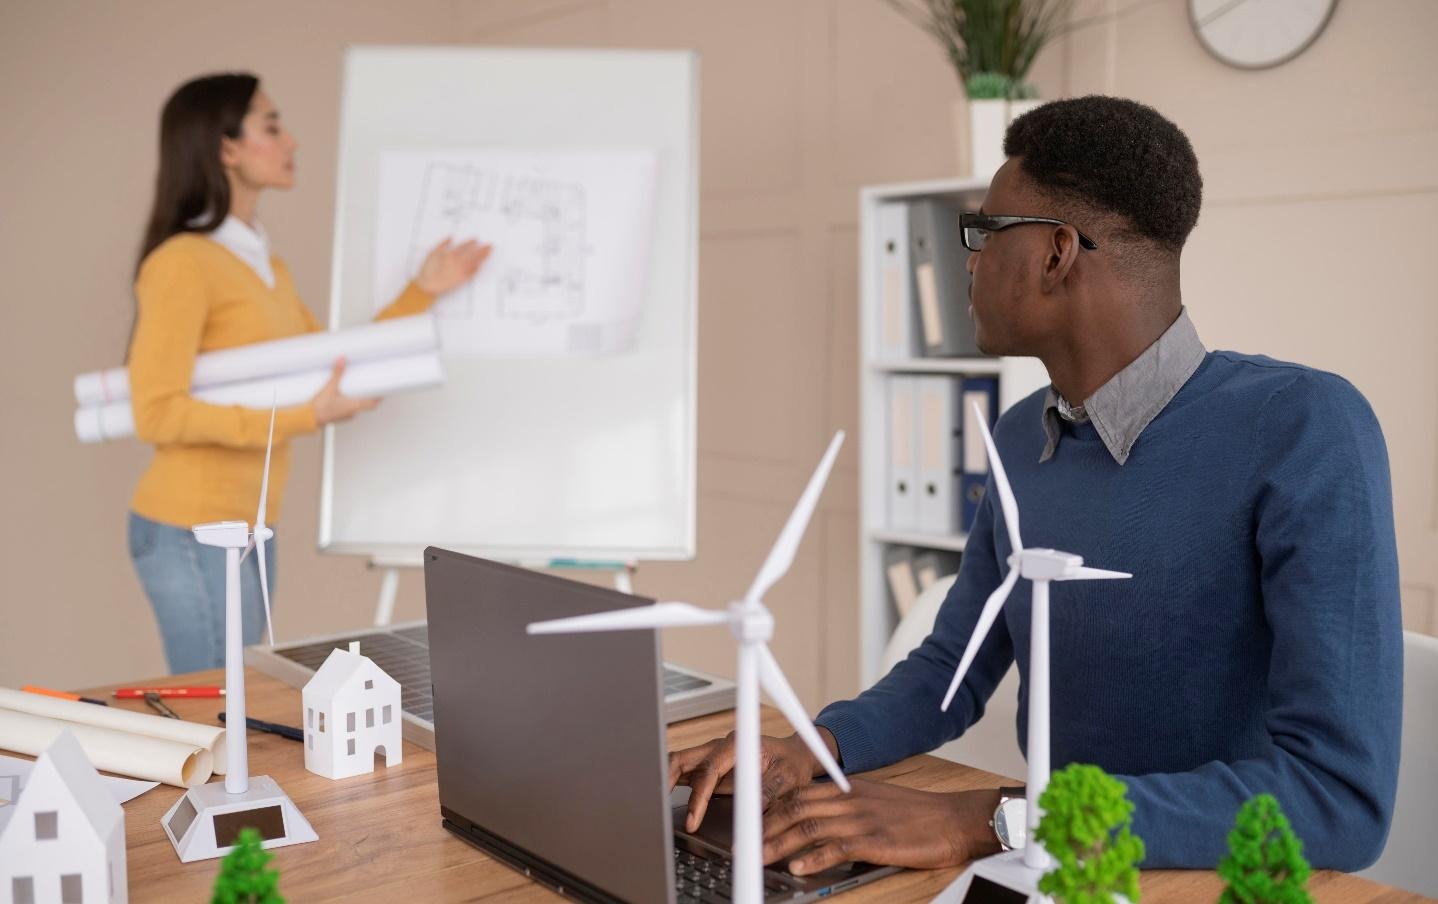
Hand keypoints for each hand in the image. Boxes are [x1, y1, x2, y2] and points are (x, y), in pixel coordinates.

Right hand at [311, 357, 379, 425]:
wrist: (308, 419)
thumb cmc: (320, 407)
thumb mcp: (330, 387)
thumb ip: (337, 373)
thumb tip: (342, 360)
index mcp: (355, 406)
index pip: (373, 403)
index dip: (379, 397)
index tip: (383, 391)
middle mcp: (352, 412)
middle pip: (366, 404)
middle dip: (368, 396)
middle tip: (369, 387)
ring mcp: (345, 416)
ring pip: (356, 407)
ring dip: (357, 400)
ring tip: (355, 390)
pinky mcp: (337, 417)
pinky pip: (347, 410)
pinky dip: (348, 403)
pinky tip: (342, 397)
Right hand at [415, 237, 491, 295]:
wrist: (428, 286)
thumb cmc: (428, 270)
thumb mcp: (432, 252)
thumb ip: (442, 243)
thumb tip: (450, 237)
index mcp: (451, 255)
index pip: (464, 246)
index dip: (471, 242)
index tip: (476, 239)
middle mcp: (458, 263)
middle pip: (473, 254)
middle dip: (482, 249)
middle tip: (490, 245)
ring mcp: (462, 272)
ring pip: (475, 263)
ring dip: (483, 257)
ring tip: (489, 253)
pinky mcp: (462, 280)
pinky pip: (472, 273)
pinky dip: (477, 269)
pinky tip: (480, 266)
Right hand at [669, 729, 835, 832]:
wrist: (796, 757)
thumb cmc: (792, 765)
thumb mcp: (786, 782)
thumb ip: (766, 799)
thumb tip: (751, 823)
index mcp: (738, 744)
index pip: (708, 770)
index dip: (698, 797)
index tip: (693, 820)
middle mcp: (721, 746)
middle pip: (683, 758)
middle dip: (665, 780)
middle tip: (656, 807)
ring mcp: (713, 755)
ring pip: (680, 764)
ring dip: (665, 782)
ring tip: (656, 806)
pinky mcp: (711, 767)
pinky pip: (687, 773)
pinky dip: (674, 786)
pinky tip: (665, 800)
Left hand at [761, 781, 1002, 875]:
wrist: (955, 818)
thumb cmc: (919, 815)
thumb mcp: (876, 801)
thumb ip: (847, 808)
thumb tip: (818, 824)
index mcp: (848, 788)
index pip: (800, 792)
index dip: (772, 806)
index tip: (753, 822)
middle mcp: (850, 799)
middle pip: (797, 806)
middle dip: (766, 825)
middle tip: (746, 843)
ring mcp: (862, 818)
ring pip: (810, 825)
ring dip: (780, 842)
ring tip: (760, 856)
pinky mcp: (876, 840)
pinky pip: (837, 846)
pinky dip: (814, 856)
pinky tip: (799, 866)